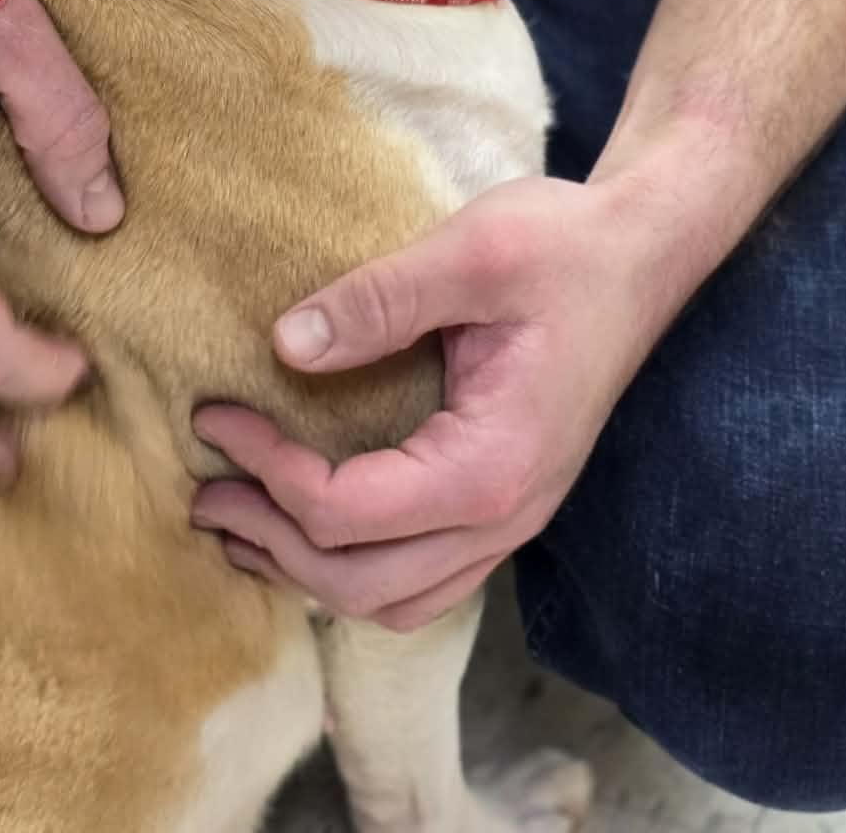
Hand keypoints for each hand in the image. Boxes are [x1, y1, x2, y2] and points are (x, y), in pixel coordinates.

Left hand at [192, 174, 689, 629]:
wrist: (642, 252)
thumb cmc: (563, 246)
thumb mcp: (470, 252)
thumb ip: (378, 300)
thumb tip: (283, 345)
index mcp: (491, 464)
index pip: (347, 512)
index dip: (266, 472)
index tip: (215, 415)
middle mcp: (505, 515)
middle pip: (361, 584)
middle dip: (271, 544)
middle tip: (204, 491)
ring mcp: (511, 518)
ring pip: (393, 600)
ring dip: (308, 574)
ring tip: (241, 527)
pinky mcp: (505, 502)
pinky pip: (420, 576)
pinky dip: (354, 567)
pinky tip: (312, 525)